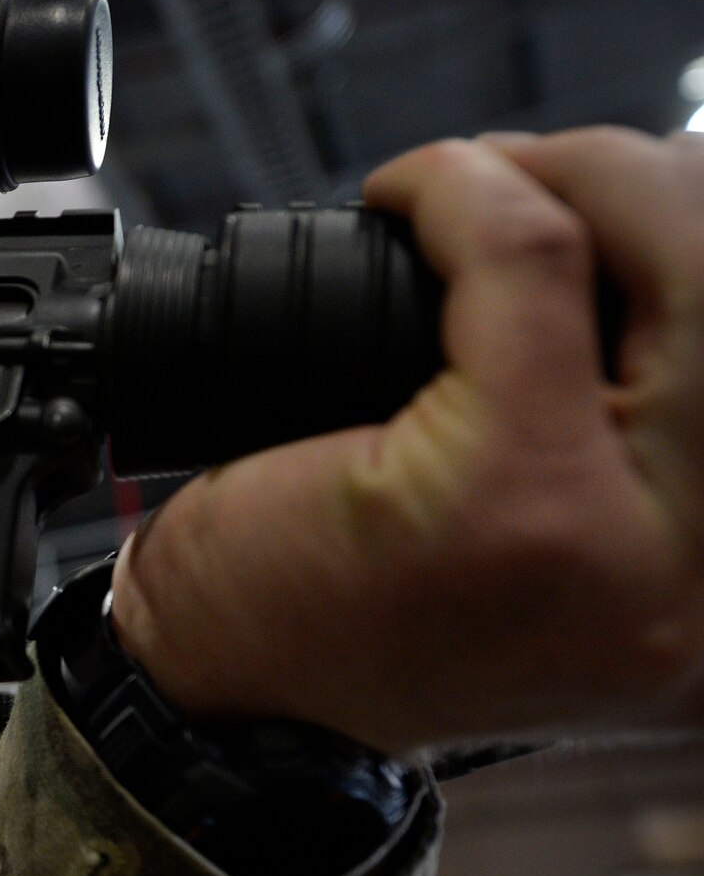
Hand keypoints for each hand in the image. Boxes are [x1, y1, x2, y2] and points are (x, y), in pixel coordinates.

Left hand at [109, 127, 703, 752]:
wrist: (218, 704)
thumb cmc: (343, 612)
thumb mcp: (520, 529)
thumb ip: (601, 428)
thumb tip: (617, 240)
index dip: (689, 229)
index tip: (595, 195)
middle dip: (652, 186)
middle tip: (527, 172)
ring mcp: (631, 542)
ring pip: (684, 264)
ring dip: (580, 179)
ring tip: (479, 185)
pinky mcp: (520, 495)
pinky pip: (532, 267)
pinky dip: (465, 197)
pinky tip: (404, 198)